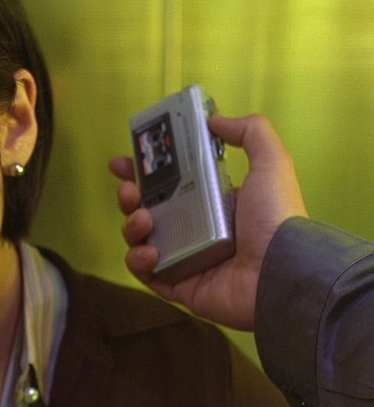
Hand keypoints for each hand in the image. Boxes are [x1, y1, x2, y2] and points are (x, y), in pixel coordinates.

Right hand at [109, 114, 308, 329]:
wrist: (282, 272)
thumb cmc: (276, 219)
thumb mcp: (271, 164)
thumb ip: (250, 132)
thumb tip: (215, 119)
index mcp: (212, 203)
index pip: (169, 184)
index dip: (144, 172)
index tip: (124, 162)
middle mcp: (196, 230)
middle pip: (148, 210)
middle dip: (131, 198)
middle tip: (129, 190)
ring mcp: (186, 260)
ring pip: (142, 240)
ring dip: (132, 227)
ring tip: (144, 220)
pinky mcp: (180, 287)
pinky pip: (147, 274)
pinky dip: (139, 262)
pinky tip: (149, 252)